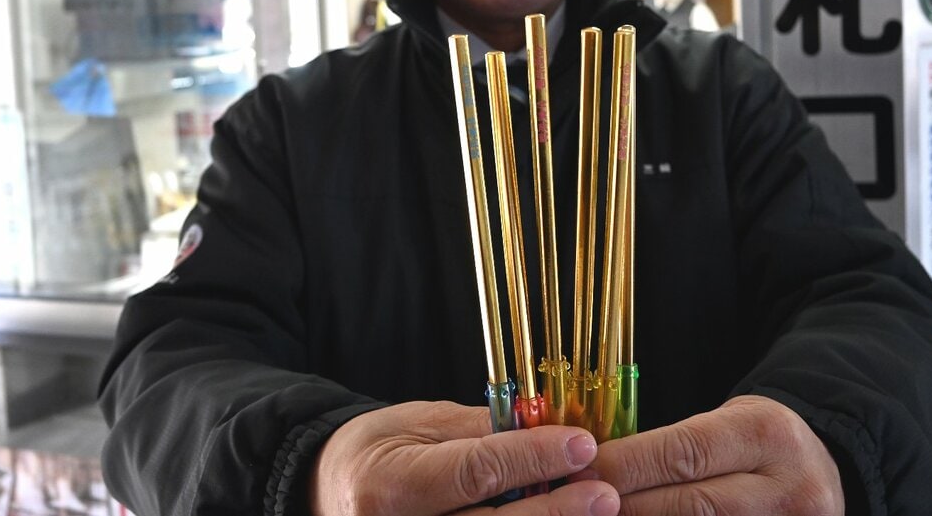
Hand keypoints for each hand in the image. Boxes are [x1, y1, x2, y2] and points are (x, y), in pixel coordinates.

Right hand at [309, 400, 620, 515]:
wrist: (326, 496)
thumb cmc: (376, 453)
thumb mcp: (419, 425)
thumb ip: (480, 431)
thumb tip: (545, 425)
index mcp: (388, 485)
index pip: (474, 471)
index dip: (532, 457)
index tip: (581, 444)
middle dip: (554, 512)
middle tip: (605, 492)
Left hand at [569, 395, 843, 515]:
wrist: (823, 472)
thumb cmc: (758, 444)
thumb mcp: (727, 424)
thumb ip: (674, 446)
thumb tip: (597, 468)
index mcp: (765, 435)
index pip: (685, 453)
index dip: (627, 466)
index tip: (580, 472)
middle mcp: (787, 489)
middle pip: (693, 507)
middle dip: (629, 507)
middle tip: (580, 504)